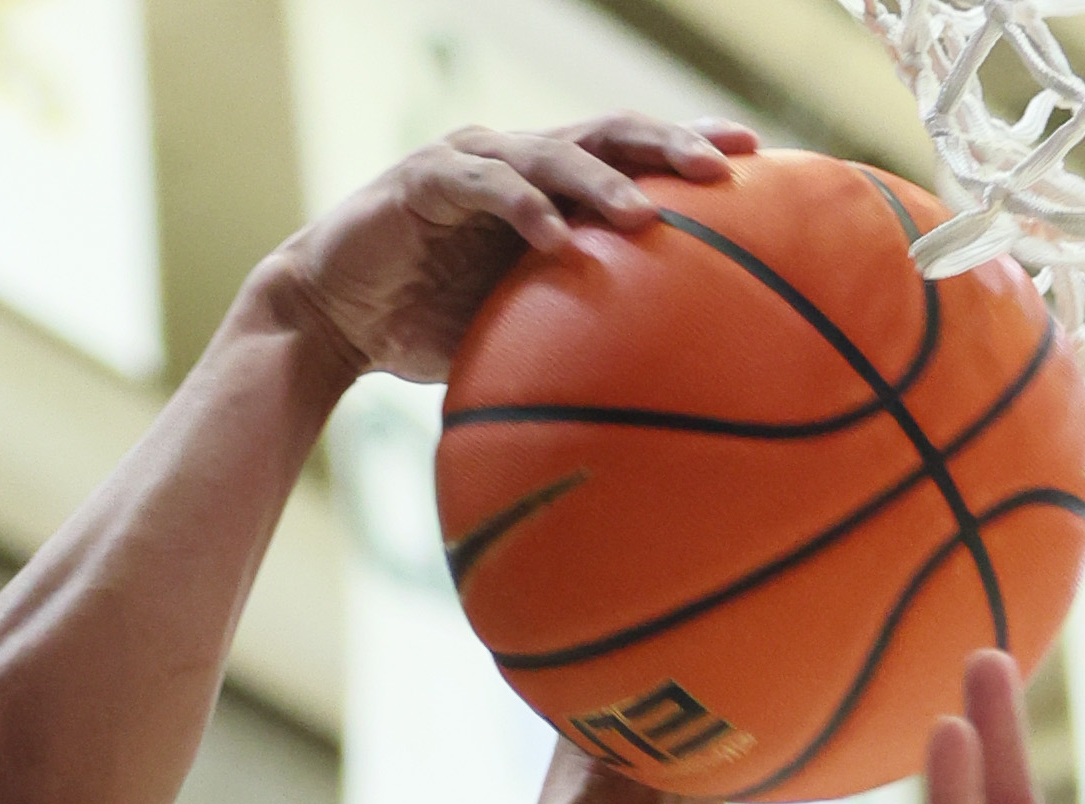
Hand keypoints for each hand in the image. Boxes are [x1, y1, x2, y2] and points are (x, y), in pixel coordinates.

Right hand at [269, 116, 755, 387]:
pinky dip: (523, 212)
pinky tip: (558, 242)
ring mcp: (471, 162)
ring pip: (553, 153)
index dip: (686, 151)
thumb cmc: (423, 330)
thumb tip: (650, 391)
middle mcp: (515, 157)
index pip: (628, 153)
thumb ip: (572, 332)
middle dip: (669, 145)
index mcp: (544, 186)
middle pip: (607, 133)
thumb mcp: (513, 332)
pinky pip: (486, 187)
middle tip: (728, 166)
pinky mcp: (426, 181)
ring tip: (646, 217)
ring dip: (603, 184)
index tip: (756, 163)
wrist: (329, 319)